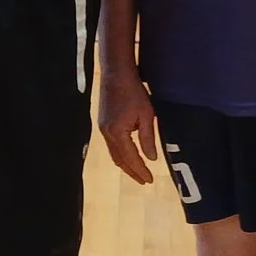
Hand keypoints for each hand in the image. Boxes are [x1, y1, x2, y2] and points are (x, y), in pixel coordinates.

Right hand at [97, 63, 158, 184]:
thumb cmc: (134, 92)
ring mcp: (103, 129)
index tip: (150, 180)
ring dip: (125, 165)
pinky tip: (128, 155)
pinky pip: (112, 146)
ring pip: (114, 154)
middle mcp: (107, 134)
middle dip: (132, 172)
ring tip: (137, 172)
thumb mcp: (146, 115)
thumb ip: (148, 138)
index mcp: (118, 133)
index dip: (140, 171)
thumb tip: (152, 158)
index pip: (131, 158)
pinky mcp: (103, 124)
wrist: (115, 74)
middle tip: (144, 181)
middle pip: (119, 160)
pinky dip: (121, 154)